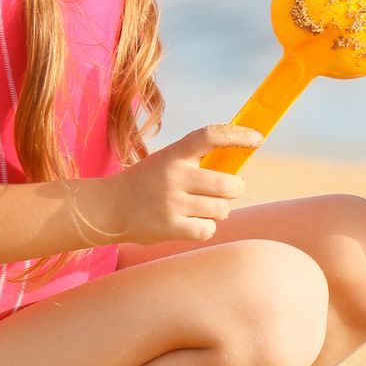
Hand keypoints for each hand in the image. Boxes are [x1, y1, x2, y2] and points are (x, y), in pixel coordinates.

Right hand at [107, 124, 259, 243]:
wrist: (107, 208)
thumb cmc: (148, 183)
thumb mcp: (167, 162)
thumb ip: (197, 161)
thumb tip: (240, 160)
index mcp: (174, 154)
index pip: (210, 136)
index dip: (238, 136)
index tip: (258, 139)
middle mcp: (173, 175)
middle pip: (229, 184)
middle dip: (234, 189)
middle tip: (226, 191)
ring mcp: (171, 202)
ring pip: (222, 209)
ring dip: (218, 211)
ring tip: (199, 209)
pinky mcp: (169, 227)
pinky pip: (207, 229)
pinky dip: (205, 228)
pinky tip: (190, 223)